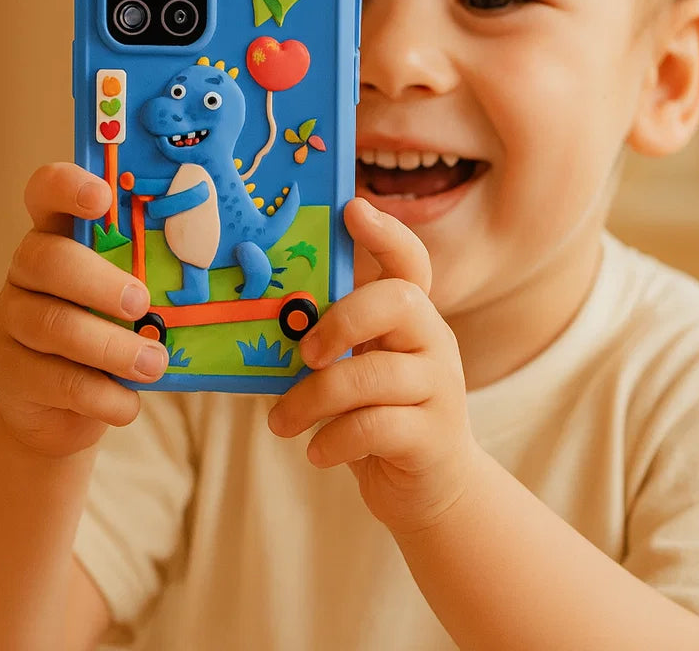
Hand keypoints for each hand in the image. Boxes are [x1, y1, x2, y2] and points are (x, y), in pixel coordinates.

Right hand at [0, 163, 167, 457]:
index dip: (68, 186)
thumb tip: (220, 267)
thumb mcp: (130, 296)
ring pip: (53, 325)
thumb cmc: (112, 330)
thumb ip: (153, 274)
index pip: (46, 192)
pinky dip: (102, 395)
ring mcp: (13, 321)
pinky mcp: (12, 374)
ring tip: (154, 364)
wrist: (65, 408)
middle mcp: (27, 271)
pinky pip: (57, 381)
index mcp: (59, 235)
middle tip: (142, 303)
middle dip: (99, 282)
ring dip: (112, 347)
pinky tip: (129, 404)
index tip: (102, 196)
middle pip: (47, 260)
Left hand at [267, 197, 477, 534]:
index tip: (353, 208)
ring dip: (315, 399)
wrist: (433, 490)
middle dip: (342, 319)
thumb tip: (258, 322)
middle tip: (304, 353)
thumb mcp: (357, 372)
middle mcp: (434, 342)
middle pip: (399, 300)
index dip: (385, 232)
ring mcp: (440, 388)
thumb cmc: (378, 419)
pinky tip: (317, 451)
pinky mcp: (434, 437)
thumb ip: (329, 344)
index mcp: (411, 319)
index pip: (409, 262)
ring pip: (374, 374)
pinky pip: (376, 426)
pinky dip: (334, 441)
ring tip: (281, 422)